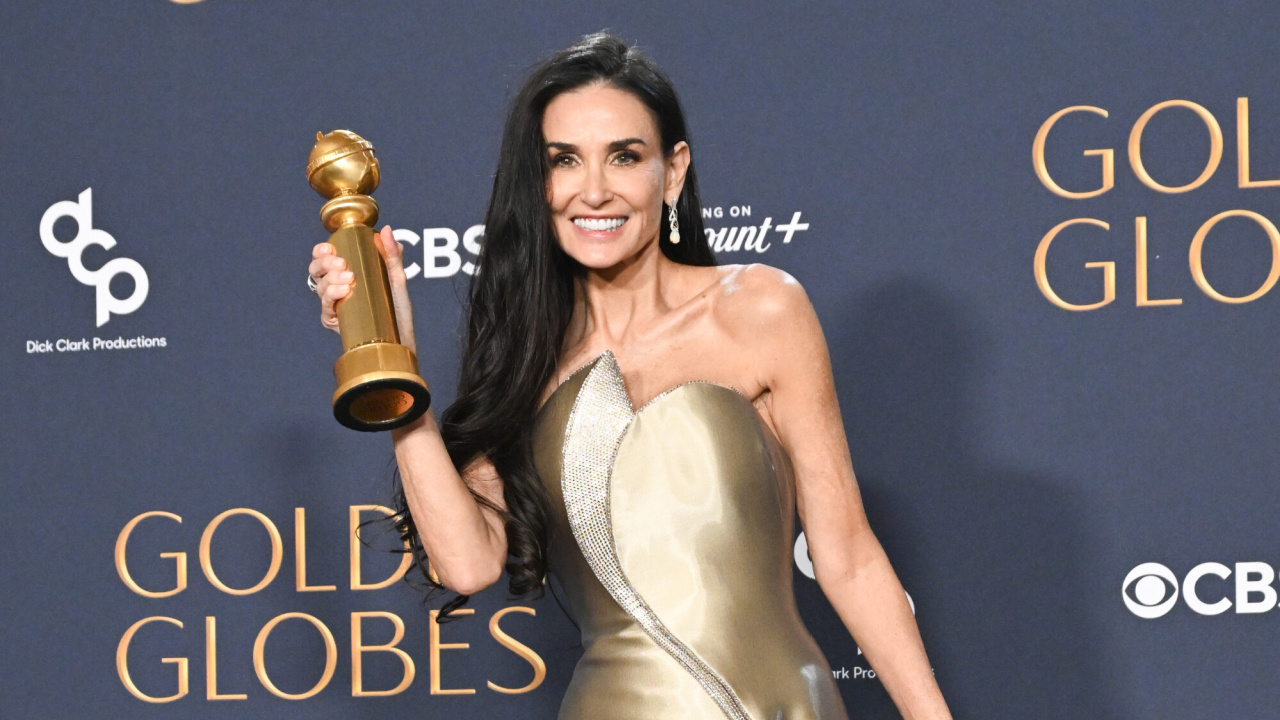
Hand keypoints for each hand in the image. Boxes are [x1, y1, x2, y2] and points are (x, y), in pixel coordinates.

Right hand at [308, 225, 416, 352]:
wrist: (402, 338)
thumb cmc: (397, 309)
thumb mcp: (397, 277)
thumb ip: (392, 254)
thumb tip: (385, 230)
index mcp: (345, 274)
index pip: (324, 258)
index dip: (321, 251)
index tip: (330, 248)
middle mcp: (336, 289)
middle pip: (316, 271)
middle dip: (325, 263)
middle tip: (344, 263)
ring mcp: (335, 306)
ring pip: (320, 288)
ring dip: (331, 279)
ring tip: (349, 277)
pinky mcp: (336, 323)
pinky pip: (326, 309)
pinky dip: (332, 297)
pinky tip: (343, 292)